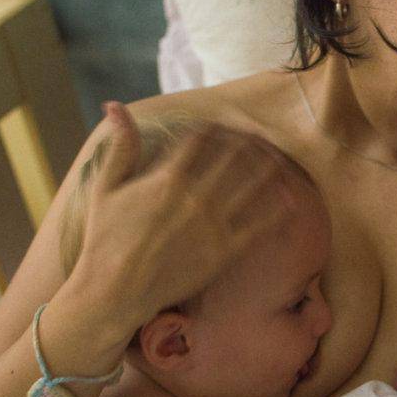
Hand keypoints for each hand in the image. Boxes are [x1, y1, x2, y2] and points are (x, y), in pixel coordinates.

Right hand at [71, 102, 293, 327]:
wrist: (115, 292)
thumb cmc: (104, 240)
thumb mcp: (104, 187)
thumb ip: (120, 146)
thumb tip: (114, 104)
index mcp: (167, 177)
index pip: (203, 138)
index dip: (218, 128)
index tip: (226, 126)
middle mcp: (195, 196)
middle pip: (236, 157)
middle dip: (251, 143)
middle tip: (262, 139)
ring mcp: (213, 225)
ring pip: (255, 185)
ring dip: (271, 169)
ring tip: (281, 161)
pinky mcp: (225, 252)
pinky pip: (261, 226)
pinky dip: (279, 210)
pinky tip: (292, 200)